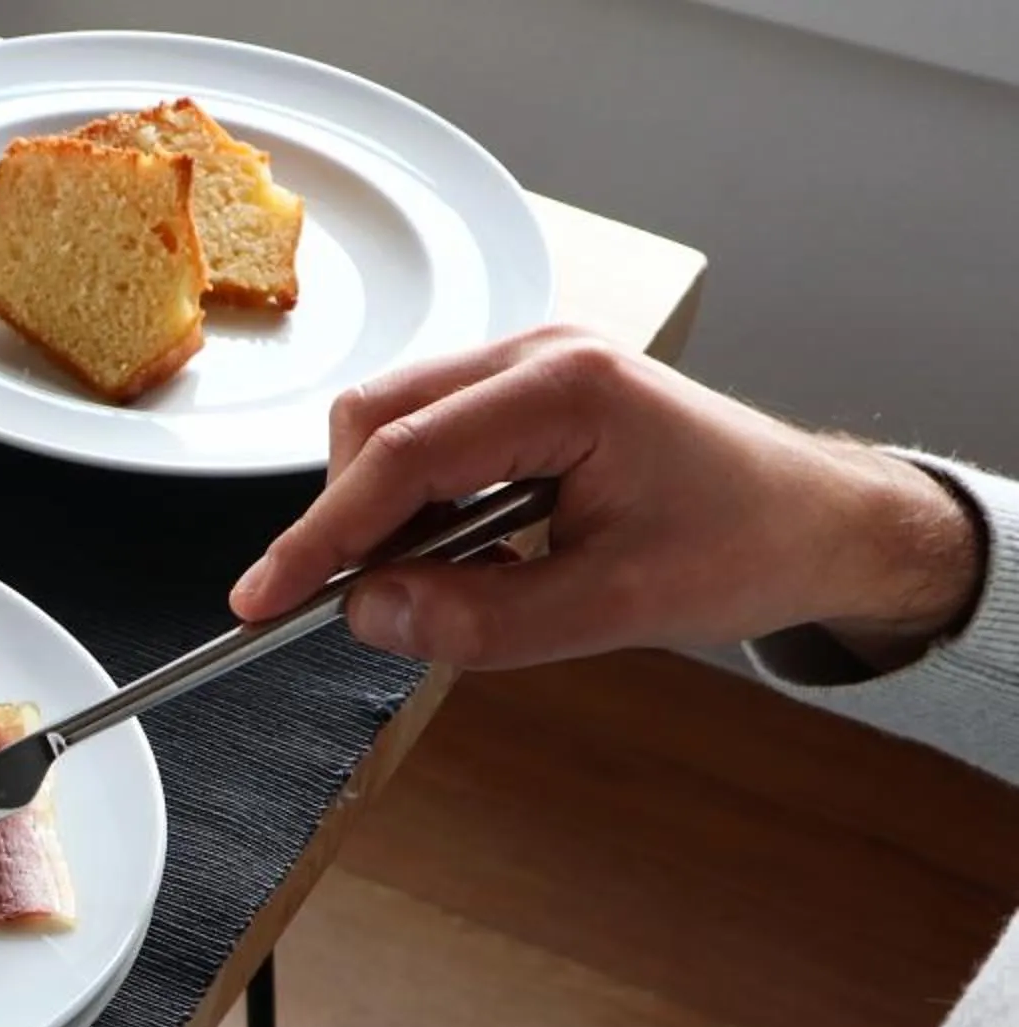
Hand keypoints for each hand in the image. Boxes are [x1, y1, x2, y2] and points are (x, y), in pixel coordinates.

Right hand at [231, 326, 982, 669]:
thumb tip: (366, 616)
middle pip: (374, 420)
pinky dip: (419, 502)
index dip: (321, 535)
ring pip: (389, 425)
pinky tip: (472, 552)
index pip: (401, 457)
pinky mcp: (523, 391)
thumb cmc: (744, 549)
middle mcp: (538, 354)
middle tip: (364, 605)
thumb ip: (482, 619)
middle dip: (347, 517)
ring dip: (386, 512)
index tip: (261, 601)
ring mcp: (528, 363)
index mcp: (567, 389)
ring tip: (448, 581)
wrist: (819, 521)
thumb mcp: (614, 609)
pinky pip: (427, 436)